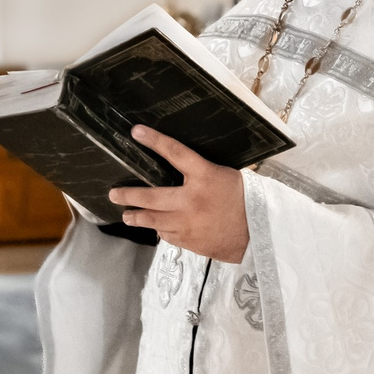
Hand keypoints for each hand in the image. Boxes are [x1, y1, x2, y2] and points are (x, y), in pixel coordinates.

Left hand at [110, 126, 248, 263]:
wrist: (260, 234)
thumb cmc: (247, 201)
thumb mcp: (227, 177)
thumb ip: (203, 173)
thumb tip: (182, 166)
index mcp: (205, 177)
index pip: (175, 152)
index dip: (154, 140)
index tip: (136, 132)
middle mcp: (192, 200)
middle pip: (150, 196)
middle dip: (129, 195)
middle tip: (114, 194)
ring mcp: (187, 223)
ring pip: (152, 219)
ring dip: (136, 217)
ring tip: (127, 215)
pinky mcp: (189, 241)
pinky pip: (166, 234)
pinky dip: (159, 229)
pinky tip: (156, 227)